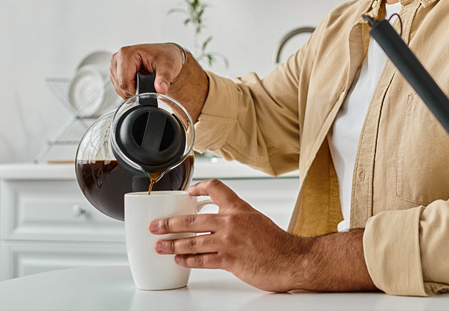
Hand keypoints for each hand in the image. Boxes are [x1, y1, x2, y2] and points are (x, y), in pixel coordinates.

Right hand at [109, 43, 208, 121]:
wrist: (170, 56)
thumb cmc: (170, 58)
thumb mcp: (169, 67)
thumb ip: (164, 78)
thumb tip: (161, 89)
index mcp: (128, 53)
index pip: (123, 80)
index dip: (133, 89)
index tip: (145, 89)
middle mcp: (119, 56)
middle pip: (119, 84)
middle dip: (132, 90)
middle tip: (147, 87)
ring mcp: (116, 63)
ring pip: (117, 86)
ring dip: (130, 90)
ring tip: (145, 84)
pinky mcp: (117, 69)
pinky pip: (118, 85)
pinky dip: (128, 88)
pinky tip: (139, 84)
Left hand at [150, 179, 376, 292]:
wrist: (292, 259)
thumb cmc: (278, 243)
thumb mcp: (257, 220)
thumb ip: (239, 219)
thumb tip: (221, 224)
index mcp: (240, 208)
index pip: (215, 187)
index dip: (198, 188)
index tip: (188, 192)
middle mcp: (232, 221)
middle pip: (193, 219)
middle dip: (170, 223)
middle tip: (156, 225)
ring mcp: (229, 241)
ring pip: (192, 241)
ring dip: (172, 244)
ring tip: (160, 245)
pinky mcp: (229, 260)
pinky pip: (202, 260)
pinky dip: (187, 261)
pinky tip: (179, 260)